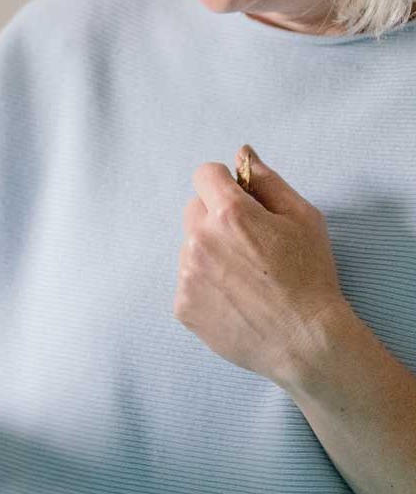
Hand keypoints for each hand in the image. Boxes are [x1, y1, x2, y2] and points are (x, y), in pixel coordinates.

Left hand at [175, 145, 348, 385]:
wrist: (304, 340)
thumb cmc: (310, 276)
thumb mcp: (303, 218)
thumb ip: (267, 181)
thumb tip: (242, 153)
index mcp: (229, 213)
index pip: (205, 175)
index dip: (224, 183)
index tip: (240, 200)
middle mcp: (200, 240)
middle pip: (194, 210)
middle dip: (216, 218)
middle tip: (249, 244)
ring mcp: (187, 274)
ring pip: (191, 247)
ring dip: (210, 252)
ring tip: (246, 277)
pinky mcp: (183, 305)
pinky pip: (188, 281)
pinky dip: (206, 285)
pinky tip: (236, 299)